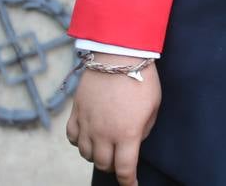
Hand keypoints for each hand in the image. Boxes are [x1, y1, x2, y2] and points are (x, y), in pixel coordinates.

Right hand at [65, 55, 160, 185]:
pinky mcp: (76, 112)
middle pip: (103, 164)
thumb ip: (144, 129)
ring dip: (96, 154)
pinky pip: (71, 137)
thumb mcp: (154, 106)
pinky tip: (87, 137)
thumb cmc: (142, 77)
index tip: (132, 184)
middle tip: (120, 159)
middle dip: (113, 165)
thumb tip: (134, 140)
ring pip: (85, 154)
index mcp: (126, 134)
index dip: (128, 181)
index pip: (124, 169)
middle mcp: (104, 134)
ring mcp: (87, 124)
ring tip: (105, 146)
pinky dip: (79, 142)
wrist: (118, 54)